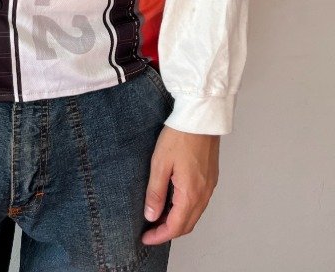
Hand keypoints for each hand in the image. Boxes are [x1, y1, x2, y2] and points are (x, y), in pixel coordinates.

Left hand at [141, 126, 219, 244]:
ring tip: (158, 217)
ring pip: (194, 215)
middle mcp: (204, 194)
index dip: (159, 236)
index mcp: (191, 193)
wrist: (200, 117)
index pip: (175, 226)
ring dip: (177, 221)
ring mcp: (210, 186)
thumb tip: (151, 216)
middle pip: (187, 225)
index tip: (145, 238)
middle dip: (168, 232)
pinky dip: (186, 210)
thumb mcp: (160, 163)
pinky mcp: (211, 178)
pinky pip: (199, 203)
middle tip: (150, 231)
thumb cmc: (179, 136)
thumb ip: (156, 192)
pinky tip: (173, 202)